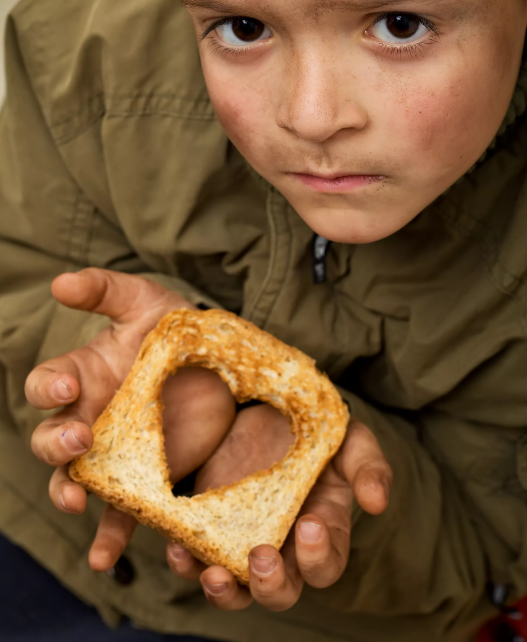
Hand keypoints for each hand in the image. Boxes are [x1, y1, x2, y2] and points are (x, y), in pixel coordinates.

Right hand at [25, 268, 235, 569]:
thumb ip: (104, 290)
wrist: (220, 366)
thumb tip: (59, 282)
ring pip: (73, 480)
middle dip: (54, 442)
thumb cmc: (174, 329)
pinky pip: (120, 515)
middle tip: (79, 439)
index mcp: (85, 376)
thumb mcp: (145, 302)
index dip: (49, 386)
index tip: (69, 383)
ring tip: (78, 501)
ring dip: (67, 492)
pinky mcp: (143, 481)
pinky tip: (105, 559)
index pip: (47, 384)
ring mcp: (114, 454)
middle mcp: (90, 418)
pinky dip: (108, 538)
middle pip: (49, 439)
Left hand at [166, 405, 391, 610]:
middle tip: (261, 558)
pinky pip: (195, 559)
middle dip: (272, 584)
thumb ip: (368, 466)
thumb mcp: (350, 438)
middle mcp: (283, 546)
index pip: (325, 564)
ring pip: (235, 589)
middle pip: (281, 591)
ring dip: (224, 592)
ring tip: (213, 575)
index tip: (309, 524)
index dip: (319, 556)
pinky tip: (178, 546)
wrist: (268, 403)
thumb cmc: (316, 427)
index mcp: (323, 530)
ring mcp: (243, 539)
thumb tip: (377, 503)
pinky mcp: (209, 525)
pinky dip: (186, 562)